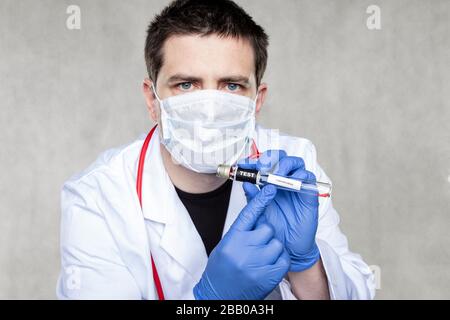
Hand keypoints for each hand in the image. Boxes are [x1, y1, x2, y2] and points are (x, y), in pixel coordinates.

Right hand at [193, 186, 289, 299]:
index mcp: (232, 239)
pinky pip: (283, 258)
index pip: (249, 213)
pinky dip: (279, 260)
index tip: (270, 189)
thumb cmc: (221, 269)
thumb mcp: (226, 245)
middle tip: (257, 244)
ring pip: (277, 243)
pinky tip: (267, 266)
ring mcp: (257, 263)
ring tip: (261, 258)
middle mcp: (244, 249)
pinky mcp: (269, 276)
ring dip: (272, 248)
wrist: (219, 295)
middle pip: (267, 228)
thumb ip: (241, 230)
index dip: (260, 200)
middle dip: (265, 233)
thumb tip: (256, 212)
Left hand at [239, 150, 319, 271]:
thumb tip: (246, 184)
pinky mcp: (309, 194)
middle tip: (262, 166)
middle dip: (271, 158)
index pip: (263, 164)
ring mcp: (296, 186)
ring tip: (277, 174)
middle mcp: (283, 181)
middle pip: (280, 158)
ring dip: (285, 164)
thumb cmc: (274, 230)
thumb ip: (253, 198)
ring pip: (296, 163)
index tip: (243, 164)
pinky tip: (292, 182)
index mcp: (269, 183)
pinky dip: (301, 176)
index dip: (253, 161)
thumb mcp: (259, 214)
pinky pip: (308, 178)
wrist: (288, 247)